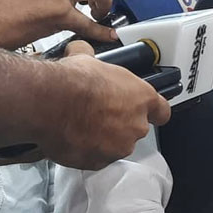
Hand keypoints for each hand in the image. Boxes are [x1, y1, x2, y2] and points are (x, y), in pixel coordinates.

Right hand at [38, 41, 171, 169]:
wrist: (50, 104)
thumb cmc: (72, 82)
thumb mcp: (87, 59)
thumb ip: (94, 59)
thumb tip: (83, 49)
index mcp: (142, 98)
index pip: (162, 111)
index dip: (153, 112)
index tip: (148, 112)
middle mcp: (135, 125)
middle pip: (134, 128)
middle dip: (119, 123)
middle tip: (98, 114)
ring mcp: (118, 146)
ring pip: (115, 145)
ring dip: (103, 139)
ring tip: (82, 126)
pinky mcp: (98, 162)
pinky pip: (96, 158)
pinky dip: (87, 151)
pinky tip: (74, 138)